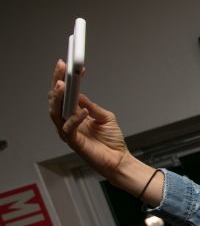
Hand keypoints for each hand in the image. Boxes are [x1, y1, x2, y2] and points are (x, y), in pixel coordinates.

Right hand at [47, 61, 130, 178]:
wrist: (119, 160)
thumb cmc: (112, 141)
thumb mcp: (105, 117)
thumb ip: (93, 106)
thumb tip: (80, 95)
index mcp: (74, 114)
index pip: (64, 94)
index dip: (65, 79)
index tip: (68, 65)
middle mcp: (68, 121)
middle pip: (55, 100)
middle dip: (56, 82)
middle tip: (62, 69)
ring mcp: (68, 132)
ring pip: (55, 112)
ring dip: (58, 97)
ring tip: (62, 85)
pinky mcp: (73, 142)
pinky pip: (68, 128)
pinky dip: (75, 118)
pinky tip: (84, 111)